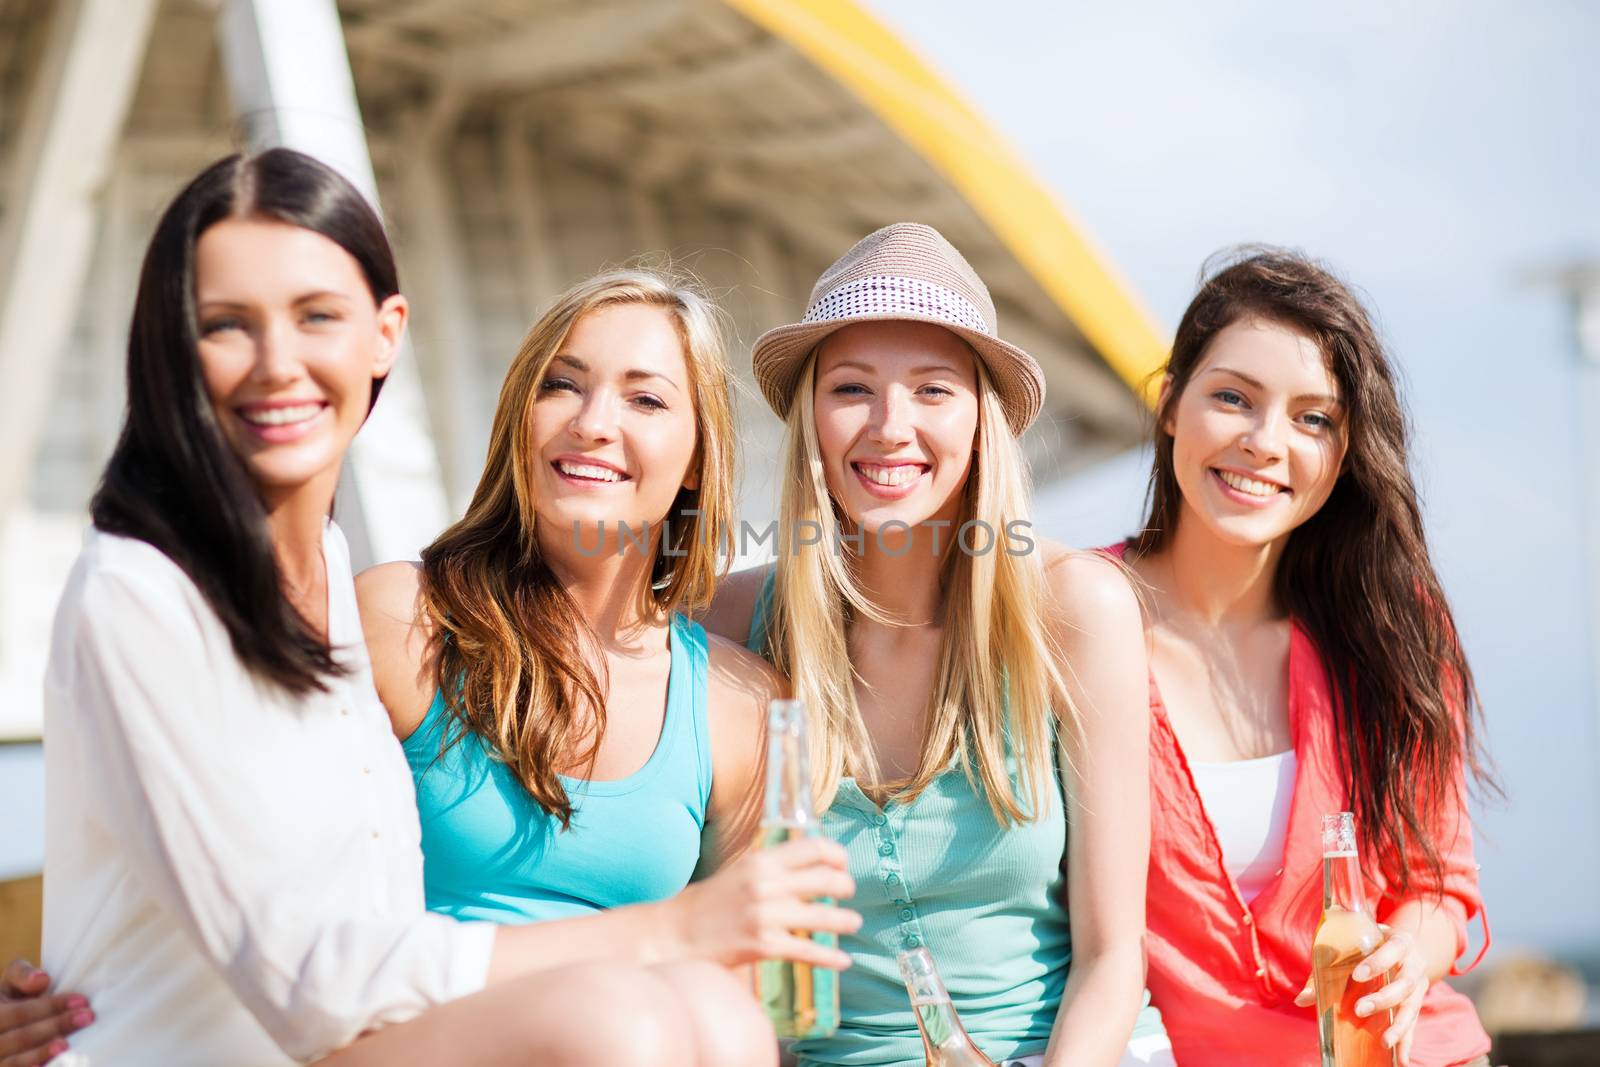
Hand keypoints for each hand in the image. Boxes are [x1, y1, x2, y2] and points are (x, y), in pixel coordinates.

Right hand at [0, 958, 93, 1066]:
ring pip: (13, 1062)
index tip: (82, 1001)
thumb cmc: (13, 999)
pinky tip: (49, 1066)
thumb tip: (42, 979)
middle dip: (55, 1027)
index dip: (49, 1007)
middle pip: (20, 1038)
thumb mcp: (12, 983)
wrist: (5, 1027)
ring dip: (42, 1053)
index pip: (18, 1013)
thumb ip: (23, 975)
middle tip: (87, 1017)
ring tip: (67, 1046)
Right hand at [667, 837, 859, 970]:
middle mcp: (765, 884)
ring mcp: (765, 915)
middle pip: (825, 879)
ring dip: (845, 920)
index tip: (843, 862)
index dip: (836, 854)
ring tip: (853, 923)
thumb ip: (772, 868)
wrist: (675, 933)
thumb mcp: (741, 872)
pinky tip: (843, 961)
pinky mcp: (763, 945)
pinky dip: (830, 958)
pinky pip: (808, 951)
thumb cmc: (710, 903)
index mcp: (761, 861)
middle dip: (845, 886)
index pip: (813, 847)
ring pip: (822, 916)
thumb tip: (809, 867)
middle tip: (849, 892)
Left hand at [1294, 925, 1427, 1064]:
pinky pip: (1413, 1024)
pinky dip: (1407, 1042)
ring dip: (1399, 1026)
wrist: (1403, 947)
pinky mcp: (1416, 1004)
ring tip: (1385, 1042)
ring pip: (1412, 1006)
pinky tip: (1401, 1059)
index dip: (1377, 963)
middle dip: (1383, 998)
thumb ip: (1327, 969)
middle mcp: (1414, 964)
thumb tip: (1301, 1000)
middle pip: (1404, 984)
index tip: (1357, 975)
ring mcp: (1419, 986)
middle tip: (1360, 1009)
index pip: (1392, 950)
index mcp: (1400, 942)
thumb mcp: (1352, 946)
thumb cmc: (1369, 945)